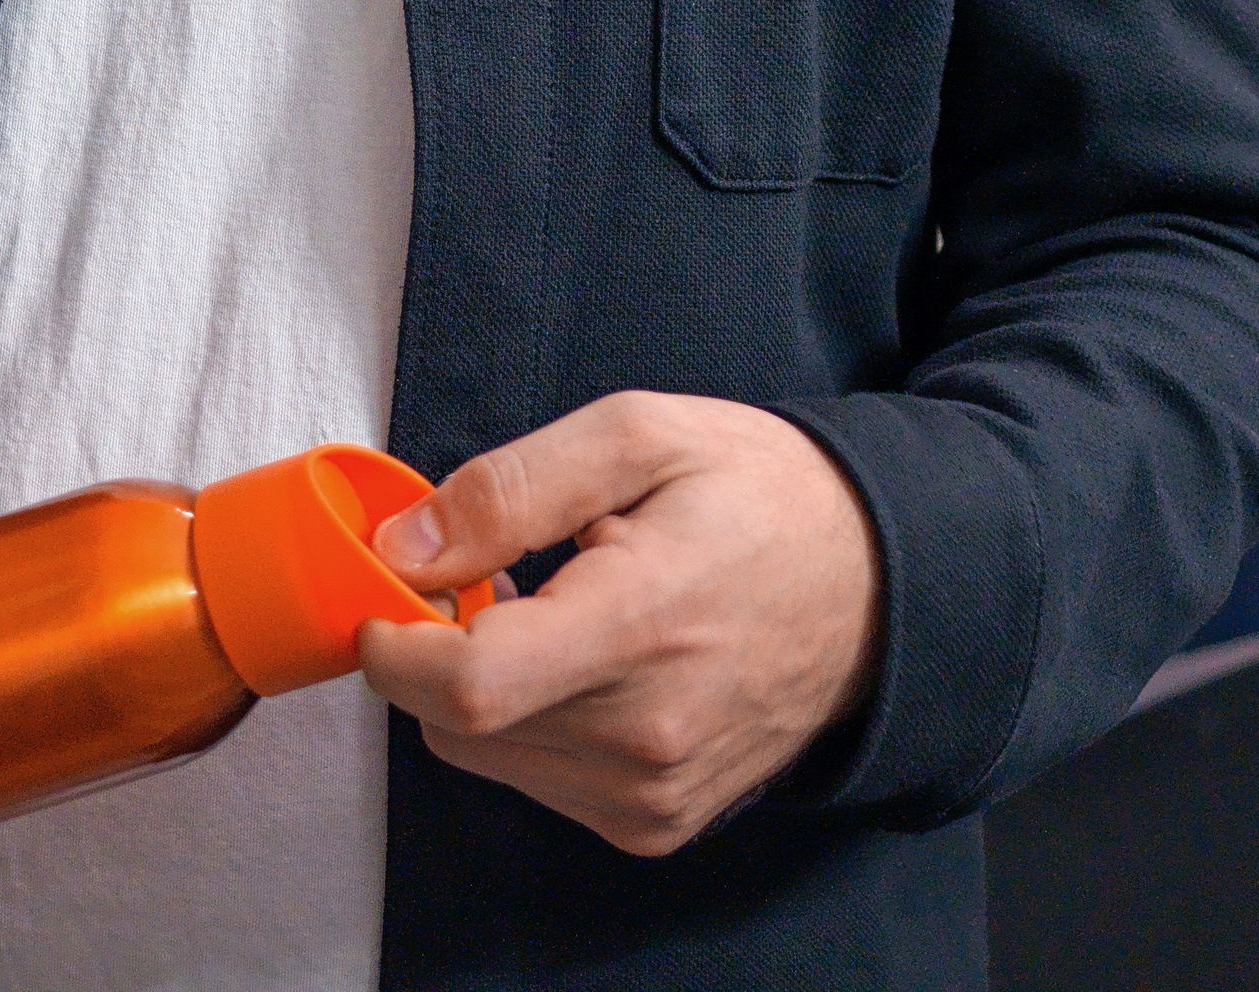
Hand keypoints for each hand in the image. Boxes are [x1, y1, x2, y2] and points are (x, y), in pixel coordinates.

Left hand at [355, 393, 878, 855]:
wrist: (874, 586)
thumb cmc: (757, 493)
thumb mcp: (636, 434)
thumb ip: (510, 489)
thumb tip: (405, 546)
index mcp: (640, 625)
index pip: (468, 684)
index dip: (394, 642)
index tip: (385, 589)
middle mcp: (646, 735)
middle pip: (460, 726)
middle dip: (435, 649)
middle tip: (487, 573)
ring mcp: (653, 794)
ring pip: (488, 757)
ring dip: (483, 688)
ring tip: (556, 607)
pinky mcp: (656, 824)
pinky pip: (538, 780)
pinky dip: (529, 722)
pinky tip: (585, 658)